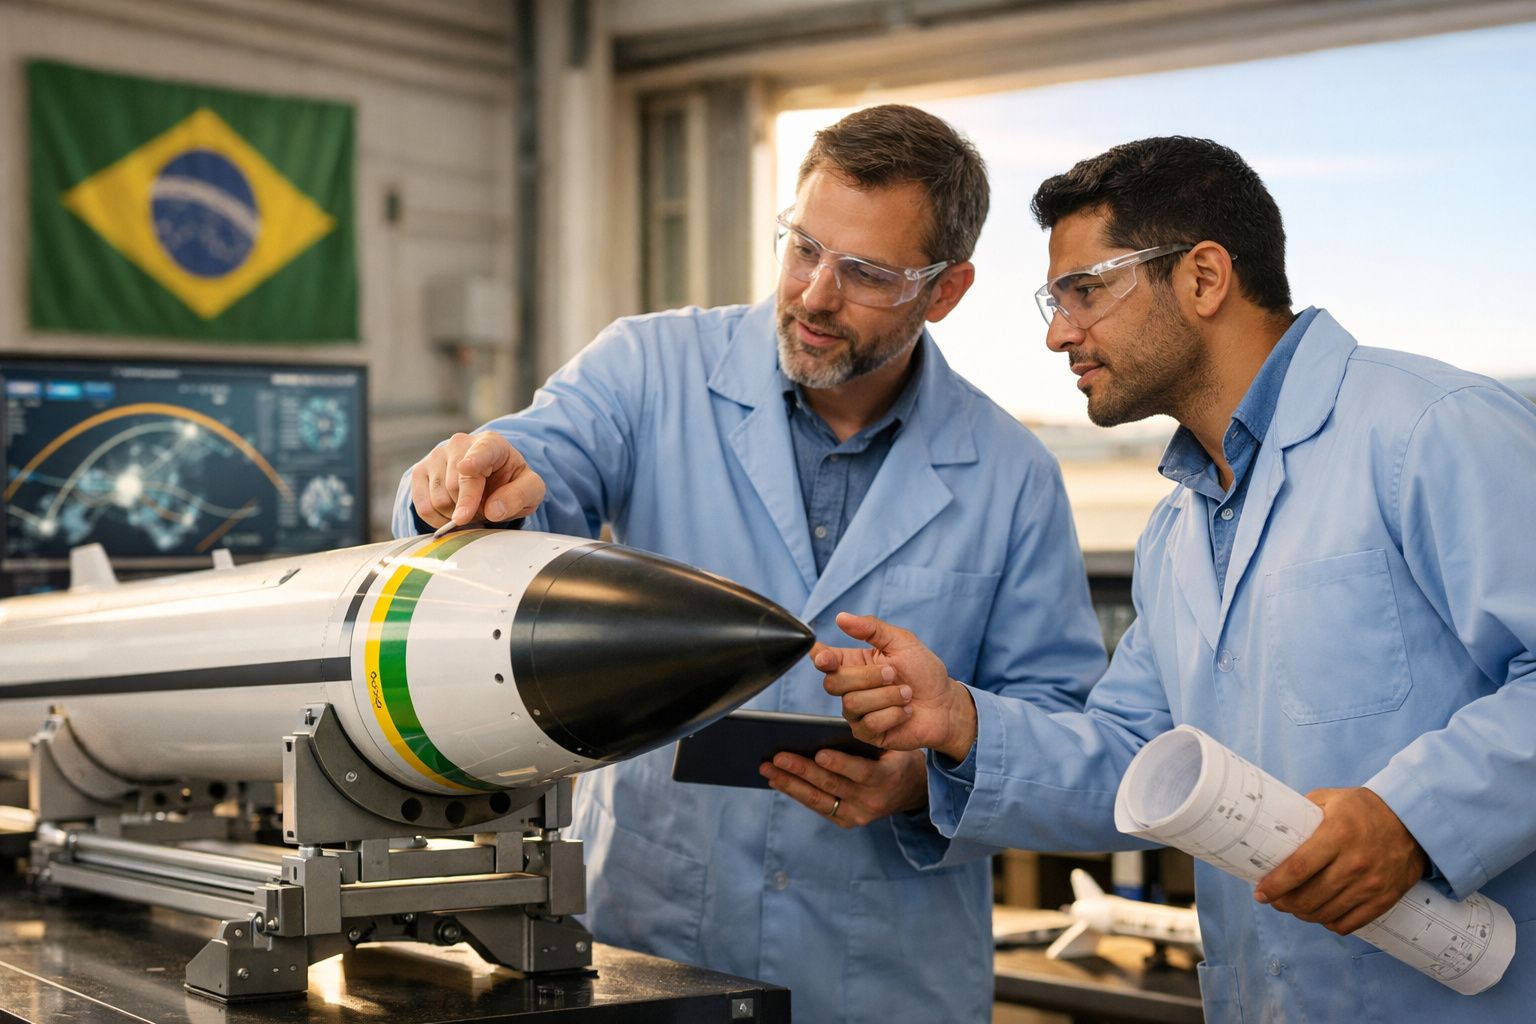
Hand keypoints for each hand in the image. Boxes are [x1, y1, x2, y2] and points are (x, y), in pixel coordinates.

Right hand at [409, 432, 545, 528]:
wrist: (489, 479)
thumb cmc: (510, 482)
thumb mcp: (530, 489)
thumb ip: (519, 496)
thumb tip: (493, 510)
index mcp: (491, 443)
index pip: (481, 452)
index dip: (474, 460)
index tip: (467, 468)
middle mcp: (459, 443)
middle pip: (457, 487)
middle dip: (471, 509)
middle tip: (484, 509)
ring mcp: (436, 455)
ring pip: (439, 499)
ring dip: (456, 514)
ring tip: (470, 507)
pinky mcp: (419, 471)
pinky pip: (423, 507)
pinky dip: (438, 520)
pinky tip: (452, 513)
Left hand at [759, 747, 926, 827]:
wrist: (910, 790)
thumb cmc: (894, 757)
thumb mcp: (891, 745)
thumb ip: (866, 740)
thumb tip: (827, 729)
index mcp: (886, 778)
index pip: (861, 772)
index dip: (840, 763)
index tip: (819, 753)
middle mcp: (871, 801)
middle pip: (831, 786)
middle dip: (802, 771)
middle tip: (777, 758)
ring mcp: (857, 815)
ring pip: (819, 800)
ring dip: (790, 784)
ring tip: (767, 771)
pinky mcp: (846, 821)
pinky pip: (818, 807)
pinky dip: (796, 793)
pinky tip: (778, 781)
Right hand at [813, 612, 977, 761]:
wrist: (946, 705)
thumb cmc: (924, 672)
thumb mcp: (902, 642)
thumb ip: (872, 628)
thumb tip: (841, 618)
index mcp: (855, 663)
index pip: (825, 660)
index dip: (820, 659)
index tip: (825, 658)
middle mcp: (851, 688)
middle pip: (833, 683)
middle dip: (866, 677)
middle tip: (893, 674)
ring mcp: (857, 713)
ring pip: (852, 703)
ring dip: (887, 696)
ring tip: (907, 694)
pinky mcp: (868, 734)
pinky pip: (869, 723)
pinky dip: (894, 714)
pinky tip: (906, 712)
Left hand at [1253, 786, 1428, 934]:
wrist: (1414, 821)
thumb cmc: (1364, 808)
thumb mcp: (1330, 798)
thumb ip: (1302, 812)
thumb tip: (1272, 827)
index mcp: (1338, 834)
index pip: (1299, 868)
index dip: (1276, 885)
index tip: (1260, 893)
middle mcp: (1355, 862)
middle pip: (1309, 897)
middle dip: (1284, 903)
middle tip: (1274, 900)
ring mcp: (1371, 884)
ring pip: (1326, 913)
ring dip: (1303, 915)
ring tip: (1293, 908)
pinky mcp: (1385, 899)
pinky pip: (1350, 923)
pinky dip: (1330, 923)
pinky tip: (1320, 915)